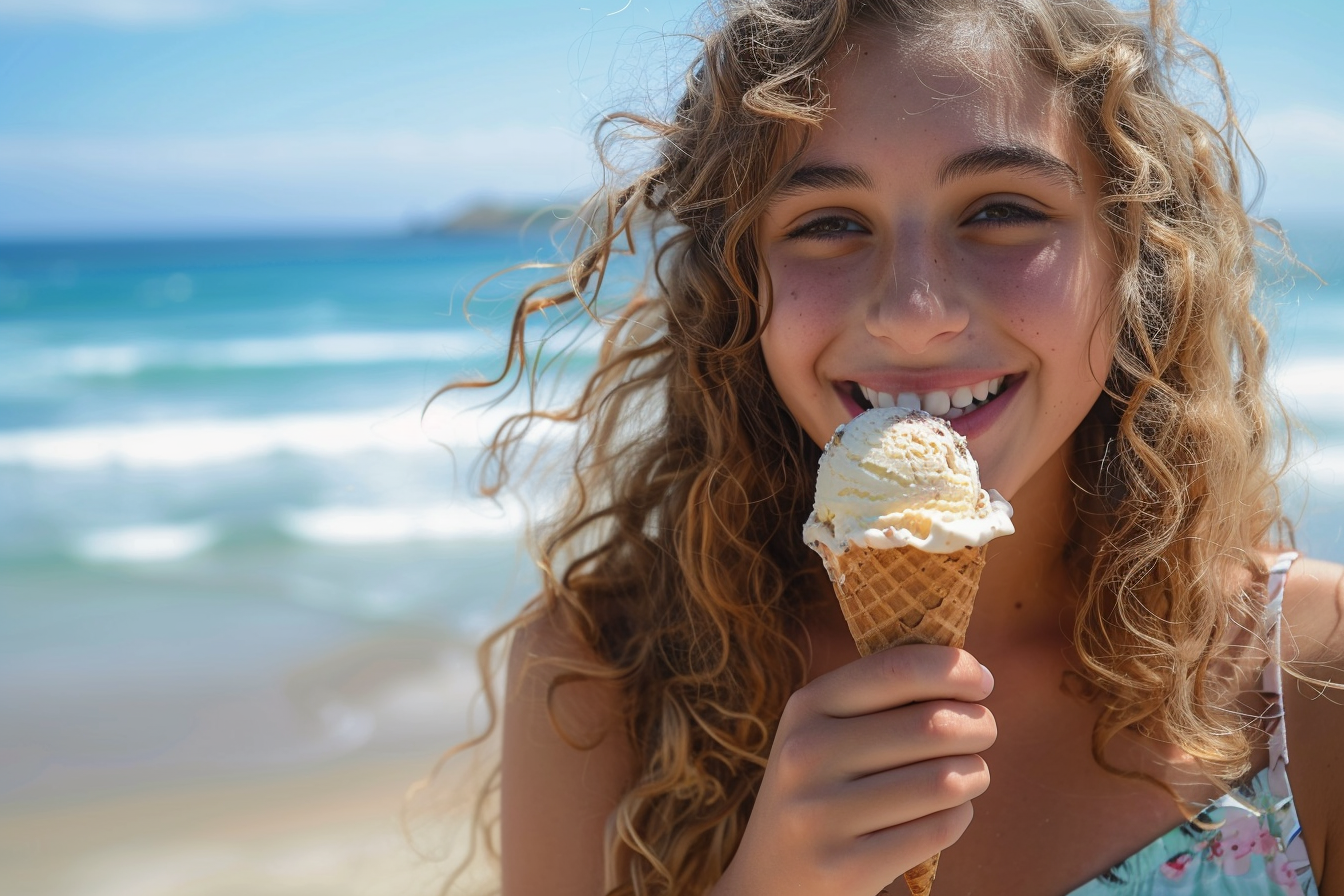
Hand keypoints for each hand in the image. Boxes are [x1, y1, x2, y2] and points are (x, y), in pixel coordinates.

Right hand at [711, 645, 995, 895]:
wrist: (770, 883)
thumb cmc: (823, 793)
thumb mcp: (826, 733)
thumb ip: (882, 699)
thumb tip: (965, 668)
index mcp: (806, 708)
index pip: (896, 670)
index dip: (954, 669)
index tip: (982, 681)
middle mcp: (806, 755)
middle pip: (932, 725)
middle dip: (978, 725)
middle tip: (982, 732)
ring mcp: (822, 815)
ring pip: (944, 780)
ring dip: (974, 773)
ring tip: (969, 775)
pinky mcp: (847, 868)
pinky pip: (940, 828)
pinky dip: (959, 817)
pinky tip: (946, 814)